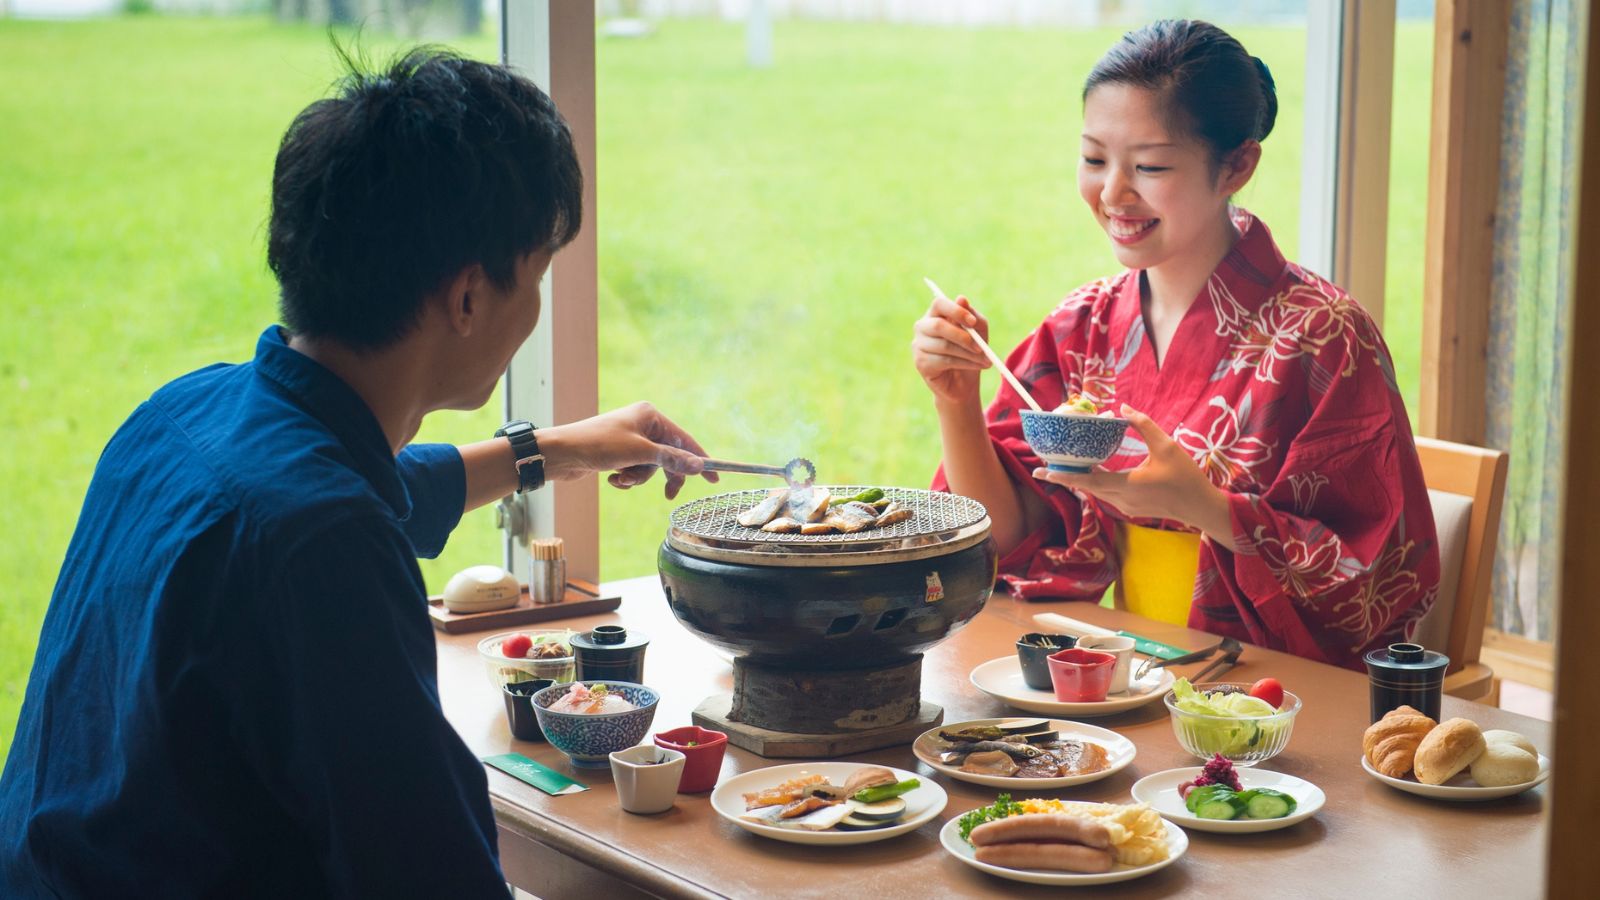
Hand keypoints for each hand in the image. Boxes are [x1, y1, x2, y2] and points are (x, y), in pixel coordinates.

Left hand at [539, 403, 717, 499]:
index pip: (684, 439)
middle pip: (668, 455)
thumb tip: (698, 466)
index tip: (714, 478)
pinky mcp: (618, 453)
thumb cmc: (598, 445)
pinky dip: (626, 478)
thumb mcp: (639, 453)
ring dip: (638, 477)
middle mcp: (642, 424)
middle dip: (662, 474)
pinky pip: (634, 470)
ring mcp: (630, 439)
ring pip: (650, 467)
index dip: (700, 459)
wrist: (560, 453)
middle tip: (668, 495)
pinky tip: (612, 478)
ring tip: (622, 477)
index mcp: (650, 415)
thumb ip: (671, 459)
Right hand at [912, 294, 990, 405]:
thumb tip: (961, 298)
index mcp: (935, 314)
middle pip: (938, 325)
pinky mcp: (921, 363)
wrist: (963, 382)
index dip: (956, 311)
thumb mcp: (979, 332)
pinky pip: (944, 360)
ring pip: (944, 345)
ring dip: (969, 354)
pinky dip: (965, 363)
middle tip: (981, 346)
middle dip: (963, 336)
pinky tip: (976, 367)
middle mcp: (922, 327)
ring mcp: (918, 345)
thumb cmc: (970, 352)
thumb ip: (972, 316)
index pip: (939, 303)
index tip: (973, 322)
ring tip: (985, 360)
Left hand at [1030, 405, 1233, 545]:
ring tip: (1064, 466)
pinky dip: (1095, 484)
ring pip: (1096, 492)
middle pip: (1086, 487)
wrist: (1201, 507)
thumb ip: (1144, 426)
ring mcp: (1126, 506)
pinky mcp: (1131, 508)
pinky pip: (1106, 495)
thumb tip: (1123, 409)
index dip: (1063, 476)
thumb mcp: (1167, 446)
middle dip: (1065, 476)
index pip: (1087, 481)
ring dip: (1080, 480)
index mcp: (1127, 486)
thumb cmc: (1186, 477)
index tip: (1042, 472)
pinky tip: (1091, 472)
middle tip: (1045, 465)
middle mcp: (1121, 499)